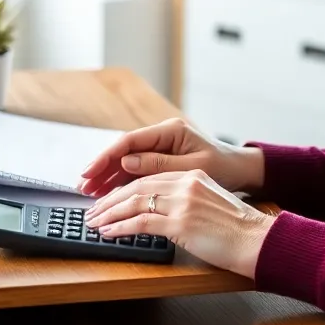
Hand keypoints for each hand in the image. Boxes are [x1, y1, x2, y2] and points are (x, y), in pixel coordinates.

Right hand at [78, 117, 263, 196]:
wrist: (240, 171)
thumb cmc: (223, 167)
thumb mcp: (193, 167)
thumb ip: (160, 165)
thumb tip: (127, 162)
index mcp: (170, 131)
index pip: (130, 142)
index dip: (106, 157)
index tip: (89, 172)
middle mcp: (163, 136)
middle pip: (124, 151)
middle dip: (102, 169)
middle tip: (83, 187)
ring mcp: (162, 148)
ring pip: (128, 162)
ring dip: (108, 177)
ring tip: (90, 193)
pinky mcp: (163, 160)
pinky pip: (137, 170)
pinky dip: (122, 182)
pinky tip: (108, 193)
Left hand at [83, 169, 275, 277]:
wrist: (256, 240)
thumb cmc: (238, 230)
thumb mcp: (212, 203)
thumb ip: (188, 200)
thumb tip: (163, 212)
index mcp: (194, 176)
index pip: (150, 178)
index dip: (125, 189)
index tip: (109, 199)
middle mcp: (186, 184)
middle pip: (137, 187)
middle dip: (111, 199)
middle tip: (93, 211)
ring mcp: (183, 202)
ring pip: (134, 202)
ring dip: (109, 213)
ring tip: (94, 222)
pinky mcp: (181, 222)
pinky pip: (140, 222)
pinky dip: (120, 227)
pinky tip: (109, 232)